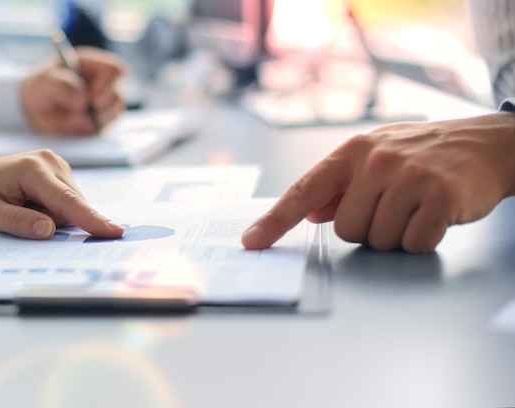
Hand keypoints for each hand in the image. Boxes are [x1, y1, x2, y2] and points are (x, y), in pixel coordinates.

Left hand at [0, 150, 123, 239]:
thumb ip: (18, 222)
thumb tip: (49, 231)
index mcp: (32, 169)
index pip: (67, 201)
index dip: (91, 218)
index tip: (114, 231)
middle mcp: (50, 161)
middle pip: (71, 204)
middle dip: (55, 221)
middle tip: (21, 218)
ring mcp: (57, 164)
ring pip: (72, 203)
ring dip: (54, 215)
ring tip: (23, 208)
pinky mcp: (61, 171)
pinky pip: (68, 200)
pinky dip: (54, 209)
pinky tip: (32, 203)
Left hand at [21, 47, 126, 134]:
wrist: (35, 109)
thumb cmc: (41, 88)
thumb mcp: (43, 82)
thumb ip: (61, 86)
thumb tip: (82, 99)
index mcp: (93, 64)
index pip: (116, 69)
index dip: (109, 83)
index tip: (94, 98)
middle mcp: (104, 83)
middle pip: (119, 97)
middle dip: (102, 109)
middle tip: (84, 115)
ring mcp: (105, 104)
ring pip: (114, 115)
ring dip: (94, 121)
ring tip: (71, 119)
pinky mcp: (102, 121)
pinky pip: (104, 128)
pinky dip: (89, 130)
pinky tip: (73, 125)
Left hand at [242, 112, 514, 252]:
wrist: (484, 144)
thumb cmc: (422, 155)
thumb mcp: (375, 158)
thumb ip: (339, 187)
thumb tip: (309, 212)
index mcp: (352, 152)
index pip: (304, 190)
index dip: (275, 220)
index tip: (252, 241)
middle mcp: (376, 161)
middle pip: (347, 231)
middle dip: (368, 229)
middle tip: (394, 207)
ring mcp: (408, 177)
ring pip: (378, 241)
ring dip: (396, 235)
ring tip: (415, 208)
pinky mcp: (439, 196)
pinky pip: (413, 243)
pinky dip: (422, 239)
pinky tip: (434, 216)